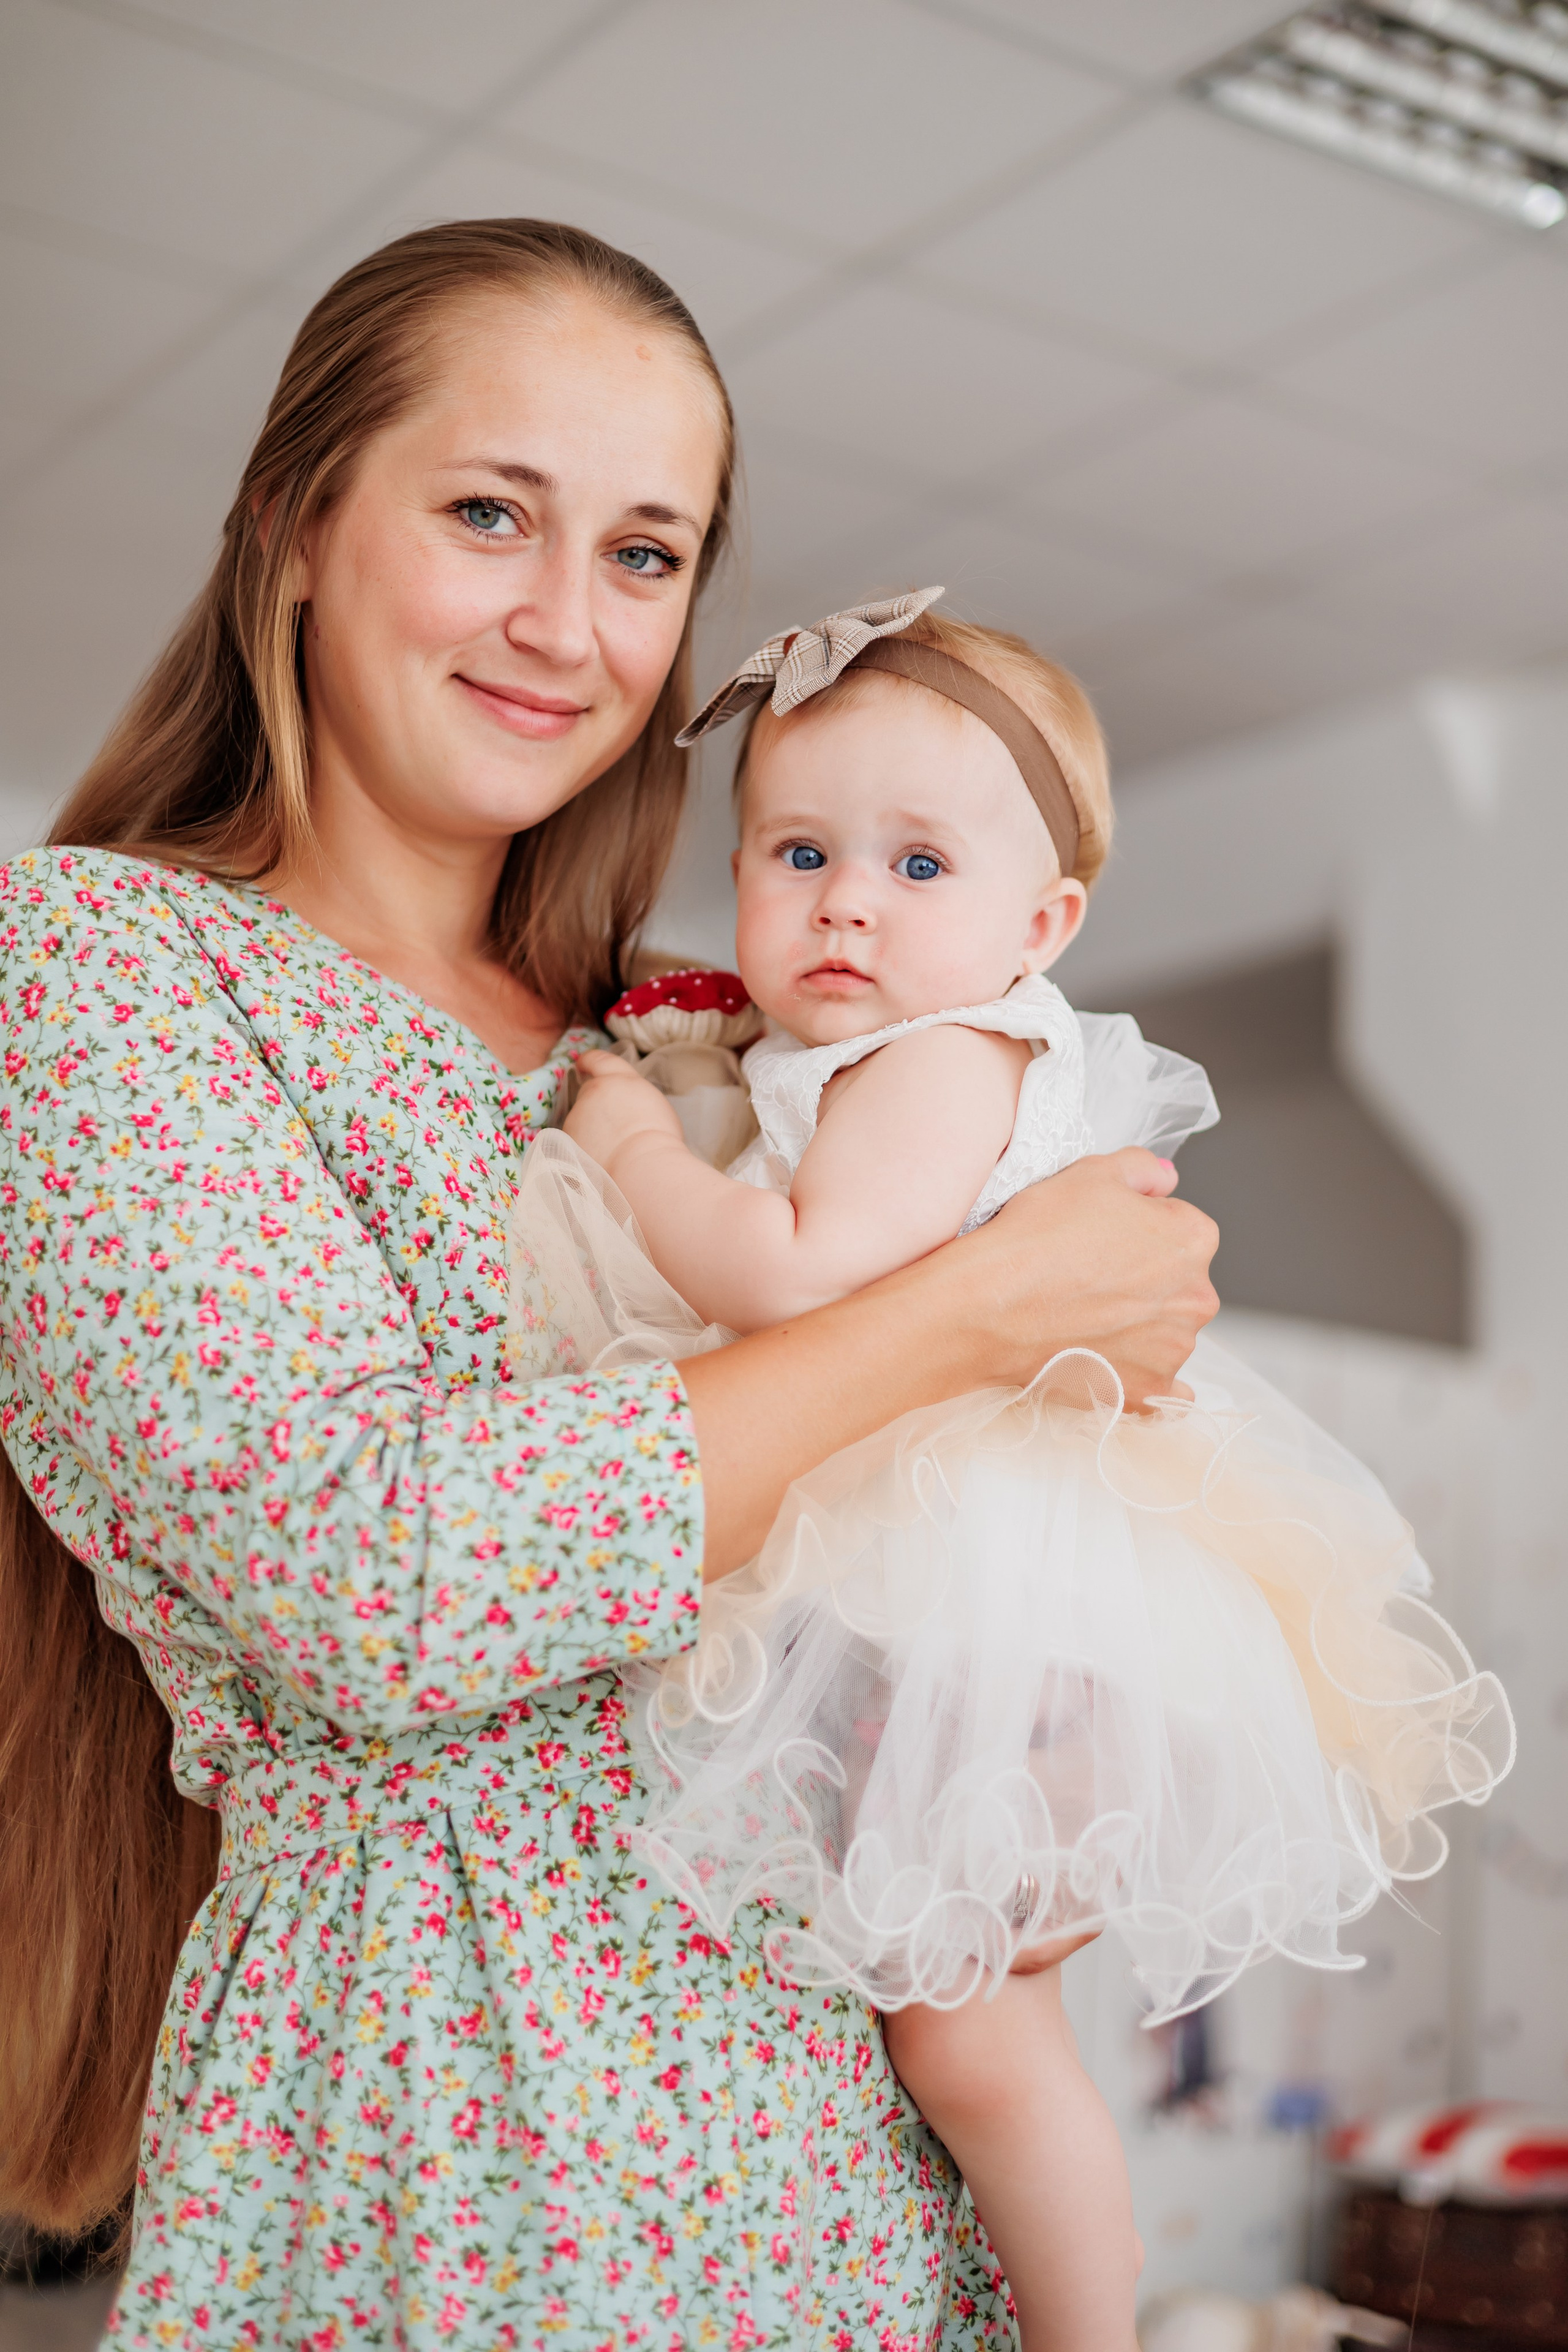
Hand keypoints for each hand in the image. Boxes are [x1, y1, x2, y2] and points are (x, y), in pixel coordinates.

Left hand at [563, 1050, 683, 1177]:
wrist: (641, 1168)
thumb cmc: (659, 1140)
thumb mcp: (653, 1104)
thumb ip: (632, 1095)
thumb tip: (623, 1104)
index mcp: (620, 1079)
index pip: (598, 1059)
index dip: (589, 1061)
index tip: (583, 1064)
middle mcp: (594, 1091)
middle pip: (589, 1090)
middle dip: (597, 1102)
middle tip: (613, 1123)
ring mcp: (578, 1115)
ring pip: (581, 1116)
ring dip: (591, 1126)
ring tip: (612, 1147)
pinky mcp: (567, 1138)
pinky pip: (574, 1138)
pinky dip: (583, 1146)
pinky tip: (601, 1159)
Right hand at [959, 1149, 1218, 1407]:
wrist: (990, 1306)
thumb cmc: (1037, 1237)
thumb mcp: (1090, 1173)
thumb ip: (1142, 1168)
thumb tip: (1166, 1180)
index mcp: (1193, 1239)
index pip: (1178, 1225)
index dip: (1138, 1225)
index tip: (1103, 1234)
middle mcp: (1197, 1297)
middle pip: (1177, 1281)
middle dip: (1144, 1276)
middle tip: (1089, 1274)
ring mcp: (1173, 1350)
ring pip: (1166, 1331)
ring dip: (1138, 1324)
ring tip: (1083, 1314)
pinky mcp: (1146, 1391)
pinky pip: (1164, 1389)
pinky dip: (1144, 1376)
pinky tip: (1116, 1362)